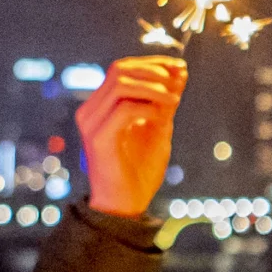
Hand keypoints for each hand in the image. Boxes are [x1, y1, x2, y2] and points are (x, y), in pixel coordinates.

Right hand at [78, 56, 187, 218]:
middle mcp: (90, 111)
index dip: (152, 63)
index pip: (122, 68)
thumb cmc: (139, 171)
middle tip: (178, 83)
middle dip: (153, 71)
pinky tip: (161, 119)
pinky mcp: (98, 140)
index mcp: (101, 106)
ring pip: (120, 84)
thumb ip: (166, 101)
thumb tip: (180, 70)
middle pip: (119, 69)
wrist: (126, 207)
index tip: (180, 67)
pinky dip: (147, 108)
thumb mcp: (159, 128)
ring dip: (152, 88)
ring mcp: (91, 125)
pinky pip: (124, 110)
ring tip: (174, 101)